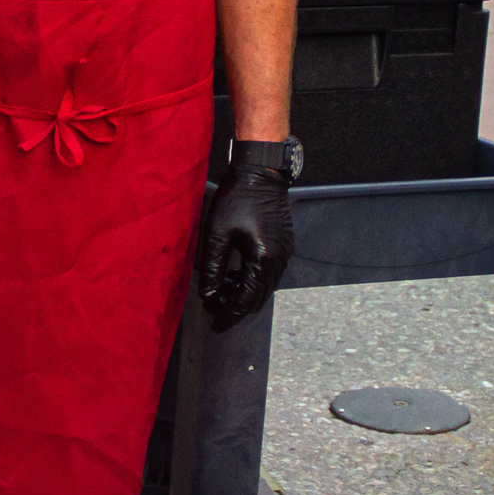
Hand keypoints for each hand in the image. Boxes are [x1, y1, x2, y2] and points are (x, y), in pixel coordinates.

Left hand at [200, 164, 294, 332]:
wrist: (261, 172)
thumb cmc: (238, 198)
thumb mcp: (217, 234)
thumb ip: (212, 268)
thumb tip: (207, 294)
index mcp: (263, 260)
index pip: (246, 299)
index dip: (229, 313)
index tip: (214, 322)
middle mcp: (280, 260)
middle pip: (259, 297)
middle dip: (236, 306)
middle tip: (215, 309)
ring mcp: (285, 252)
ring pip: (266, 286)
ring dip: (245, 293)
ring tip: (222, 290)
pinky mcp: (284, 244)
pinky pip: (270, 273)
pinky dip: (253, 280)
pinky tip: (236, 273)